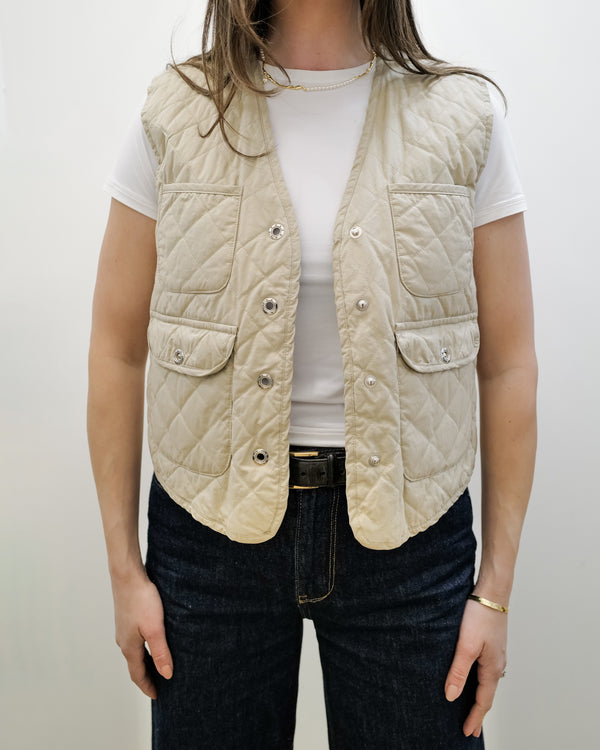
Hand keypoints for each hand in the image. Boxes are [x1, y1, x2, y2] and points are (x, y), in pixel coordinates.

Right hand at [111, 569, 172, 698]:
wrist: (127, 575)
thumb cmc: (141, 599)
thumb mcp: (155, 628)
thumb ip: (161, 652)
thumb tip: (166, 675)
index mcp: (129, 647)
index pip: (138, 674)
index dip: (148, 686)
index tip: (157, 696)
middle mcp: (123, 640)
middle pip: (135, 665)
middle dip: (146, 677)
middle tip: (158, 686)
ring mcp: (123, 629)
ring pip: (134, 652)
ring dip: (144, 662)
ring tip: (156, 667)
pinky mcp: (126, 618)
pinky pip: (134, 641)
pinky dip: (143, 649)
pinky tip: (151, 642)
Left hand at [444, 598, 507, 737]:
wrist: (492, 592)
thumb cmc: (480, 616)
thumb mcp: (465, 645)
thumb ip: (458, 671)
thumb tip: (452, 697)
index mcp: (492, 668)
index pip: (484, 701)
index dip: (475, 718)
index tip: (467, 733)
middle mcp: (497, 664)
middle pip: (488, 695)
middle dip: (479, 713)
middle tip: (472, 729)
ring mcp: (496, 654)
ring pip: (487, 683)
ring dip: (480, 698)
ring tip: (473, 708)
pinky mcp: (492, 644)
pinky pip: (486, 671)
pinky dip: (480, 683)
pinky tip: (474, 679)